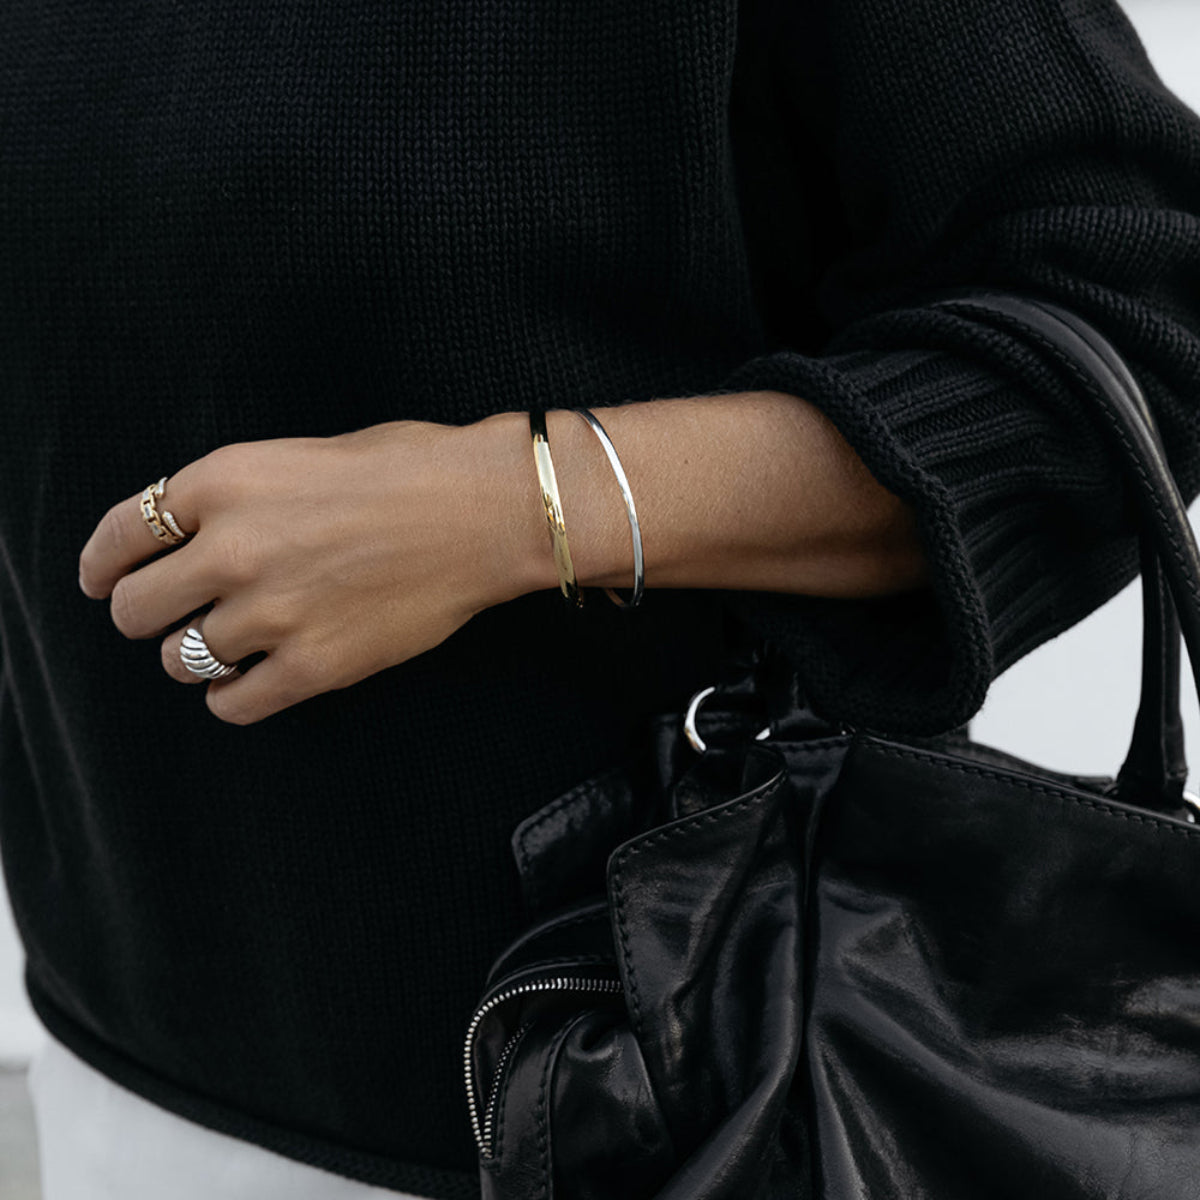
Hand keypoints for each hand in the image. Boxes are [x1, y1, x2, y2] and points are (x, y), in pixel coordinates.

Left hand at [78, 417, 540, 724]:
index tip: (104, 580)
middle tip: (175, 615)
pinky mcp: (312, 666)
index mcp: (224, 482)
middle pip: (137, 609)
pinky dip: (234, 697)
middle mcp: (233, 549)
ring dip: (195, 655)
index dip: (103, 565)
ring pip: (179, 660)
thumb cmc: (408, 471)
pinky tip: (254, 681)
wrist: (485, 513)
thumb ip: (236, 496)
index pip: (121, 535)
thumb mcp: (300, 454)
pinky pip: (233, 704)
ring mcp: (271, 613)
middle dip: (150, 613)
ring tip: (231, 644)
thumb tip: (194, 539)